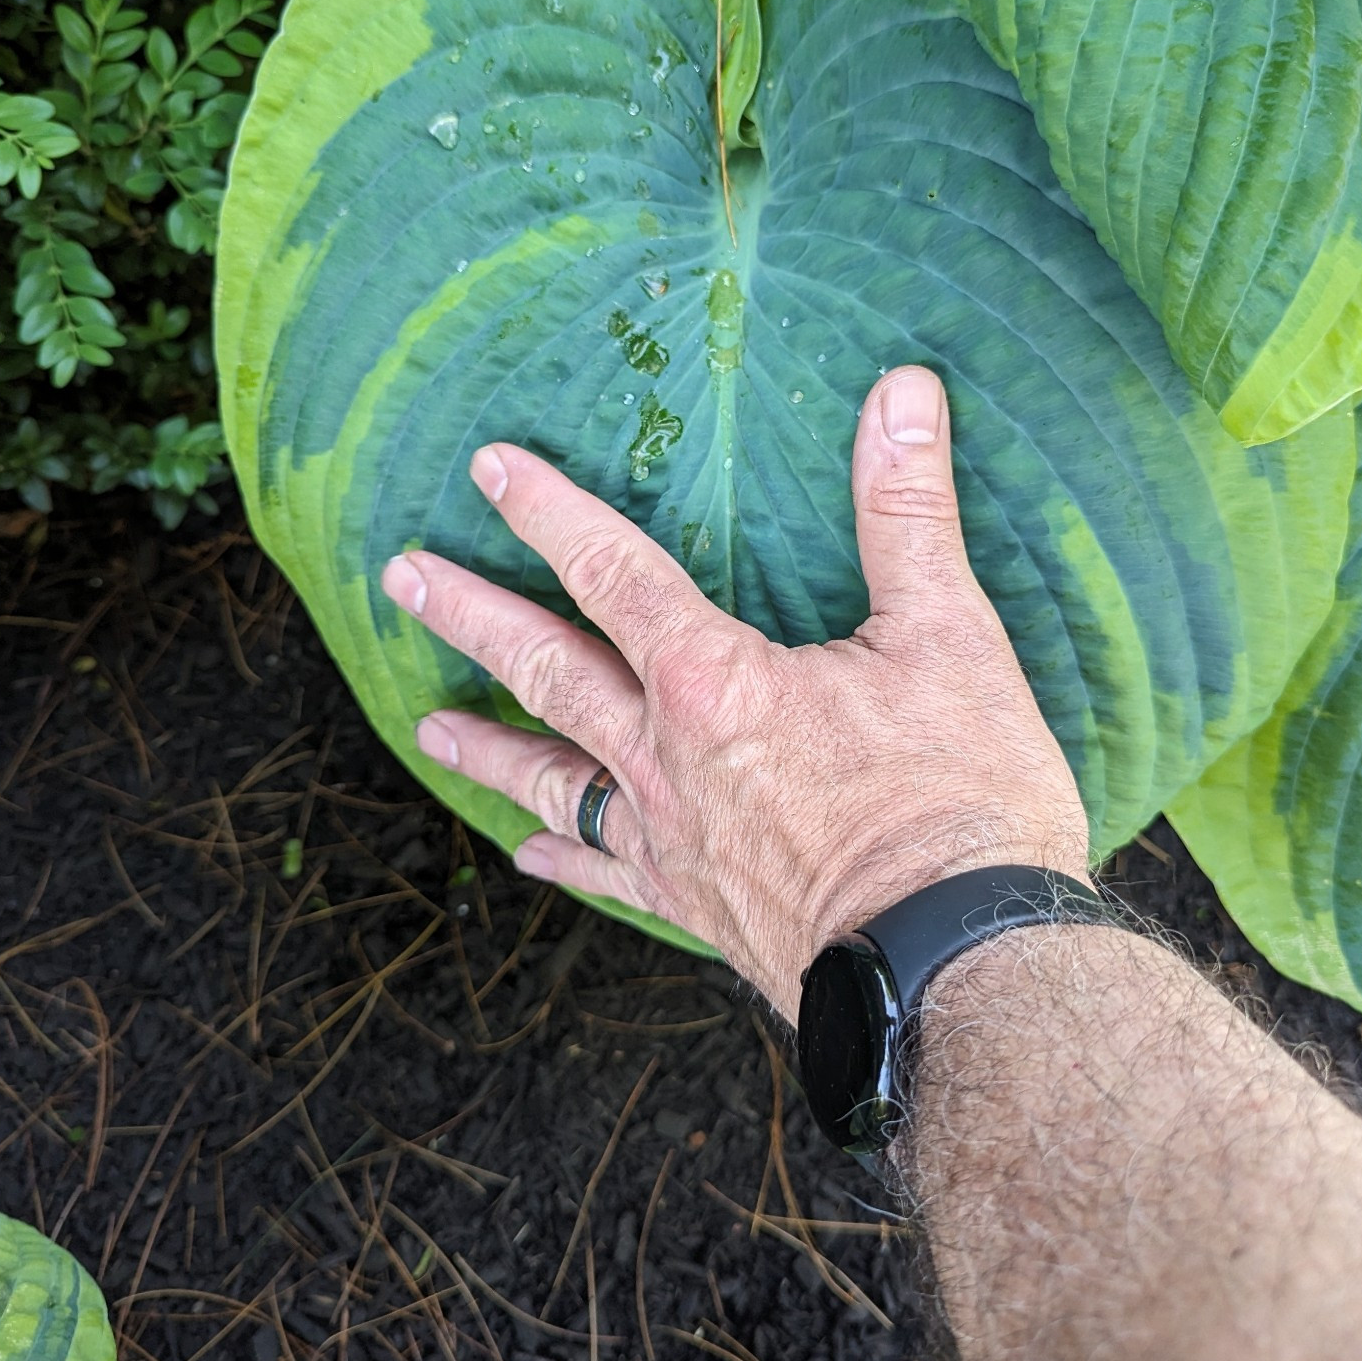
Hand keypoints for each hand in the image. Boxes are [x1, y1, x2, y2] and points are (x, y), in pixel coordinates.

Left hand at [380, 365, 1088, 1018]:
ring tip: (426, 721)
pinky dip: (561, 858)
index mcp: (713, 681)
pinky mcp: (694, 908)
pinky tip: (526, 855)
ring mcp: (670, 840)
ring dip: (488, 743)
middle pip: (547, 669)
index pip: (612, 572)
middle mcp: (666, 758)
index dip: (549, 511)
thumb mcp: (949, 638)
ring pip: (554, 777)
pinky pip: (605, 874)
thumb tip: (904, 393)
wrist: (957, 967)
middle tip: (402, 577)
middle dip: (473, 615)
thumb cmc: (959, 803)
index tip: (488, 468)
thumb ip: (908, 512)